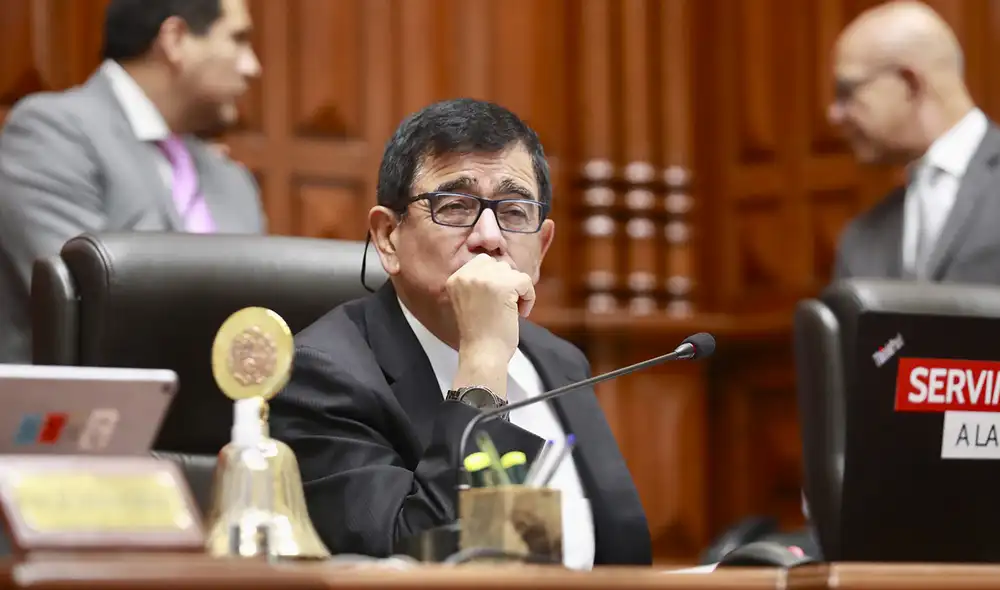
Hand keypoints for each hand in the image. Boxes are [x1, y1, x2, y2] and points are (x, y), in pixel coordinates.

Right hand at [447, 254, 535, 395]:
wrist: (482, 355)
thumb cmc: (478, 335)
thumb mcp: (468, 301)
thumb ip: (477, 284)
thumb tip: (502, 270)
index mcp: (455, 278)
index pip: (482, 262)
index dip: (495, 279)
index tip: (495, 300)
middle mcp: (467, 275)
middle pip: (499, 265)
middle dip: (506, 283)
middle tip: (505, 305)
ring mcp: (485, 279)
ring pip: (513, 273)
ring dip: (517, 290)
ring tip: (512, 310)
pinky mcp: (504, 286)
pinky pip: (526, 281)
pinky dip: (529, 297)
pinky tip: (520, 313)